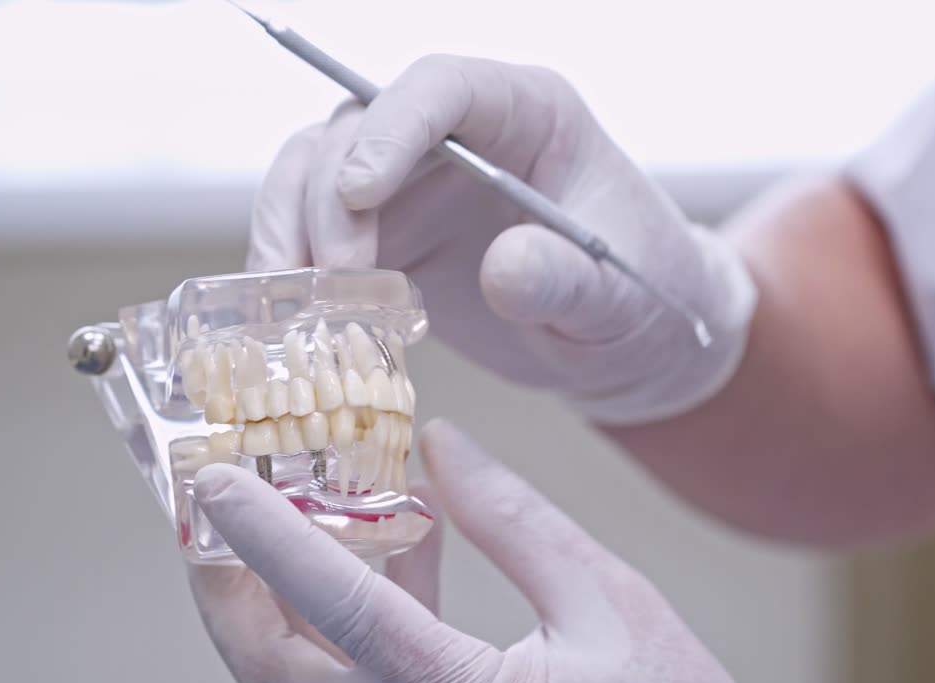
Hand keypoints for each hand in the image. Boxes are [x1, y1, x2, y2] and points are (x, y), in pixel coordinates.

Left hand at [187, 419, 757, 682]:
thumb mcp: (608, 604)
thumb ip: (516, 523)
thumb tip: (444, 443)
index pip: (341, 611)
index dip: (268, 538)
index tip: (215, 481)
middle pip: (280, 674)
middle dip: (231, 588)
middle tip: (216, 507)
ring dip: (281, 600)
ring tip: (289, 508)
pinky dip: (346, 619)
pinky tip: (392, 545)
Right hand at [249, 56, 756, 424]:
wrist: (628, 342)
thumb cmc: (645, 298)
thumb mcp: (620, 298)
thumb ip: (568, 279)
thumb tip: (504, 268)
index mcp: (527, 114)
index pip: (441, 88)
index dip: (391, 128)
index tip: (359, 192)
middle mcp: (458, 134)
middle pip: (356, 129)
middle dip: (327, 202)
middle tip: (332, 285)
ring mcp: (415, 181)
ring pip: (314, 174)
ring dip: (290, 233)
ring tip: (292, 309)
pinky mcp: (390, 233)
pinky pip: (318, 236)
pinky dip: (297, 275)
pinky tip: (302, 326)